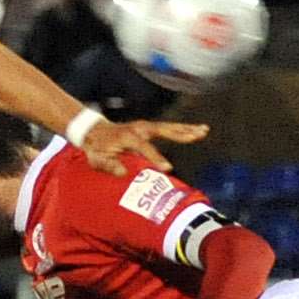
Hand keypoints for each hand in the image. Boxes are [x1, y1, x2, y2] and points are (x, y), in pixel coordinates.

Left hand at [80, 118, 208, 174]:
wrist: (94, 131)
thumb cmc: (98, 148)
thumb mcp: (98, 159)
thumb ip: (109, 165)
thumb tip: (122, 172)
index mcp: (129, 137)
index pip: (145, 148)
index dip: (156, 158)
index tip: (168, 169)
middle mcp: (140, 128)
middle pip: (165, 130)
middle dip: (182, 133)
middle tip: (198, 135)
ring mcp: (146, 126)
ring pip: (170, 127)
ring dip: (187, 128)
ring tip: (204, 130)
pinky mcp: (149, 127)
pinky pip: (168, 128)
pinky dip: (182, 128)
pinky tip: (195, 130)